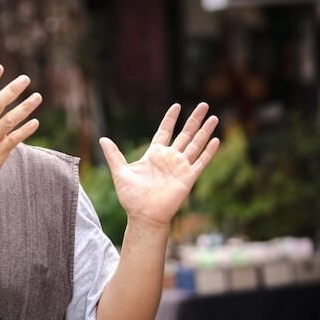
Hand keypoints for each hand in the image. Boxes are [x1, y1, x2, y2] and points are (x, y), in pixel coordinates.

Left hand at [99, 103, 219, 229]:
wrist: (143, 215)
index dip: (170, 119)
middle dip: (194, 119)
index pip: (164, 132)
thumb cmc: (131, 197)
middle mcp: (169, 158)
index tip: (176, 106)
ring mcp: (180, 167)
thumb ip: (113, 154)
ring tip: (214, 117)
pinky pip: (200, 162)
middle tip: (203, 105)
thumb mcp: (120, 171)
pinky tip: (216, 139)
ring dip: (205, 131)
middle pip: (185, 134)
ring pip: (195, 144)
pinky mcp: (188, 178)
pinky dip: (208, 151)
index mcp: (154, 155)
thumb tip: (102, 138)